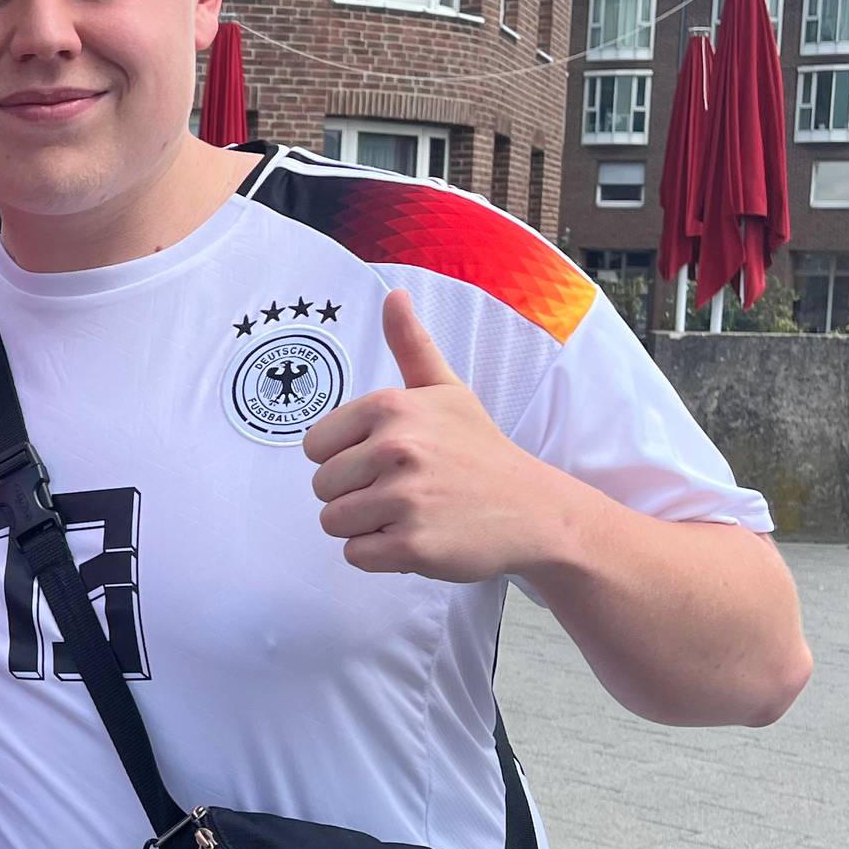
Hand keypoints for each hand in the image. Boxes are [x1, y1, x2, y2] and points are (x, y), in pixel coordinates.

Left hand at [301, 290, 585, 582]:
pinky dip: (379, 555)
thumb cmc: (479, 450)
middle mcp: (396, 448)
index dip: (344, 459)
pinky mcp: (413, 545)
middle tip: (403, 491)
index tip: (385, 461)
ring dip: (364, 527)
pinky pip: (355, 555)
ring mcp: (405, 498)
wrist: (534, 510)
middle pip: (321, 488)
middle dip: (353, 496)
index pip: (314, 447)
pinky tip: (415, 538)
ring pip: (333, 523)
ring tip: (409, 513)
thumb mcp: (446, 390)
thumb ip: (411, 345)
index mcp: (390, 407)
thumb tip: (393, 293)